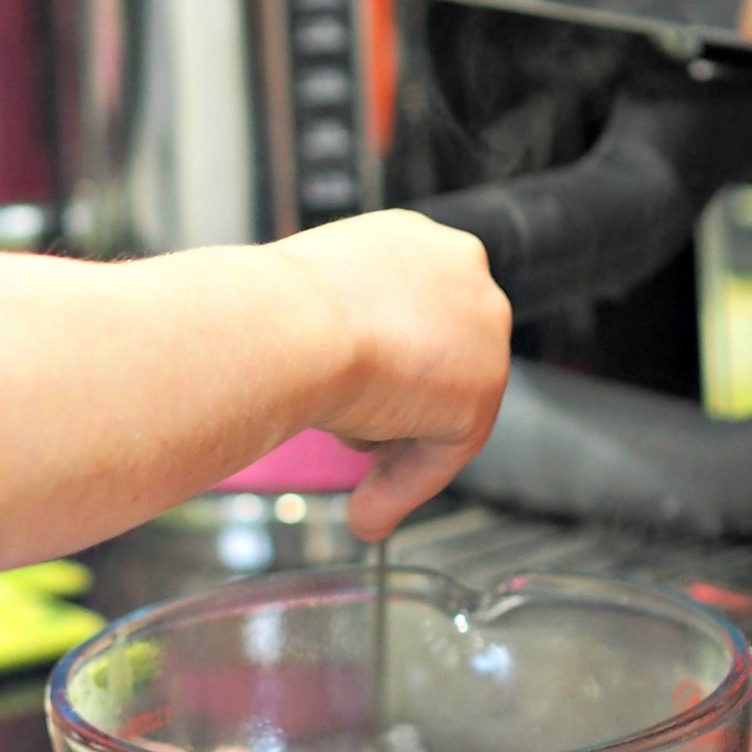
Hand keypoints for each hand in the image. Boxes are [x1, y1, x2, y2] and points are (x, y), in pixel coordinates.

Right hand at [274, 208, 509, 537]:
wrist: (286, 326)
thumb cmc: (269, 308)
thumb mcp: (302, 300)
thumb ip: (334, 326)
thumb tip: (322, 362)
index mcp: (412, 238)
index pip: (414, 311)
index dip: (383, 362)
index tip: (354, 400)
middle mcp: (460, 268)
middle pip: (438, 358)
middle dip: (398, 407)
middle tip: (356, 451)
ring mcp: (482, 326)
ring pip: (442, 404)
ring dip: (397, 446)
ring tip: (353, 488)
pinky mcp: (483, 388)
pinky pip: (445, 450)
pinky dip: (405, 484)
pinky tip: (367, 512)